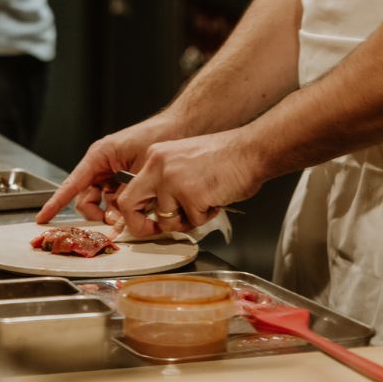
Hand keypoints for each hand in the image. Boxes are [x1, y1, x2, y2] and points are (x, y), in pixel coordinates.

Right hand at [35, 112, 182, 226]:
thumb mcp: (138, 166)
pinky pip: (116, 197)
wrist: (181, 126)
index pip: (72, 184)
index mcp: (99, 156)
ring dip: (112, 212)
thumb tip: (116, 216)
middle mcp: (102, 164)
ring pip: (102, 201)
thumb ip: (124, 191)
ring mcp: (112, 171)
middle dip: (97, 214)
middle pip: (87, 199)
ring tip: (130, 214)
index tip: (42, 217)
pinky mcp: (123, 177)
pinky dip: (123, 205)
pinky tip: (140, 206)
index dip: (55, 202)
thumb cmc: (158, 135)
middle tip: (114, 222)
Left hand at [111, 129, 265, 238]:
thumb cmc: (227, 157)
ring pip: (166, 220)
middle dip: (140, 225)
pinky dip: (207, 216)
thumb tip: (157, 210)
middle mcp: (158, 166)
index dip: (136, 212)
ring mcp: (173, 181)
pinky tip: (216, 199)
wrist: (252, 150)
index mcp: (155, 156)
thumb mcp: (184, 161)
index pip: (129, 189)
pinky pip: (193, 221)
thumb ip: (166, 180)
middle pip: (129, 204)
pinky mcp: (191, 195)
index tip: (146, 221)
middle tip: (155, 231)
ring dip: (186, 220)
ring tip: (204, 202)